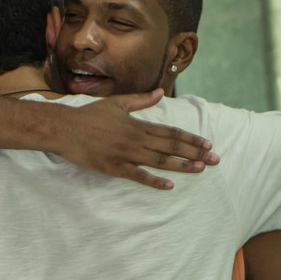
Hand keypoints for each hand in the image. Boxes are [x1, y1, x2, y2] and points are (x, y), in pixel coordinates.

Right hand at [56, 89, 218, 189]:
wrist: (65, 129)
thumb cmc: (90, 115)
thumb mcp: (117, 103)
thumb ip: (140, 100)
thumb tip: (160, 93)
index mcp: (138, 124)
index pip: (170, 133)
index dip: (191, 139)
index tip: (208, 144)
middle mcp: (135, 139)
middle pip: (171, 147)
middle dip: (195, 153)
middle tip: (215, 159)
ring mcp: (125, 155)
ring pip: (159, 162)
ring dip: (181, 166)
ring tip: (200, 169)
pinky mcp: (114, 168)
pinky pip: (138, 176)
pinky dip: (155, 181)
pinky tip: (169, 186)